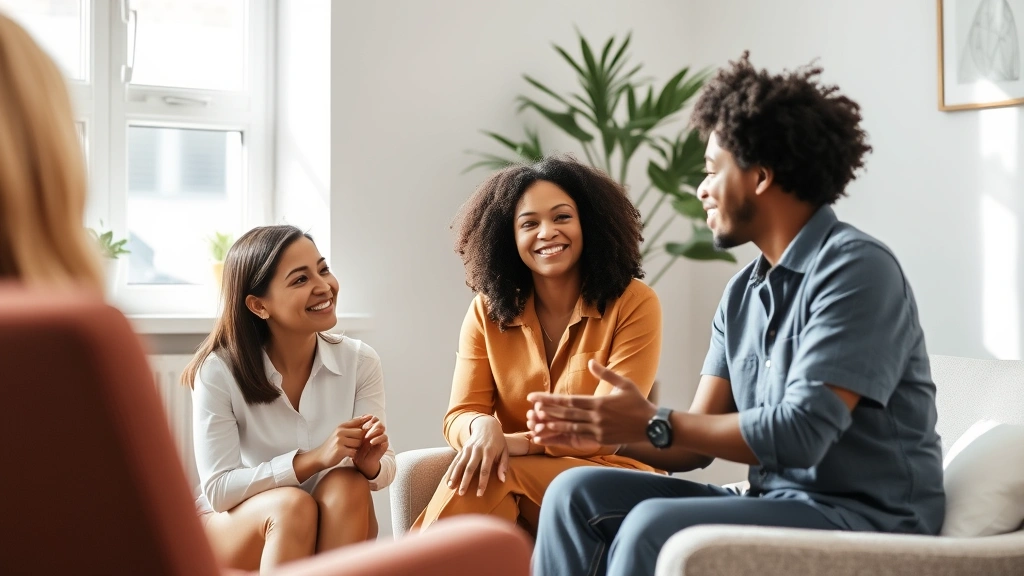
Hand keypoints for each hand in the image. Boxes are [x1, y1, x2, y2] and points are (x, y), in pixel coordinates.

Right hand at [314, 414, 372, 468]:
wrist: (320, 456)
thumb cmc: (333, 444)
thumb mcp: (340, 432)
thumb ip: (351, 426)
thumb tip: (366, 416)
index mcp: (341, 426)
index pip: (357, 421)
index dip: (366, 421)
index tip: (372, 421)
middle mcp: (340, 432)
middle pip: (360, 433)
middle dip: (360, 439)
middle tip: (356, 445)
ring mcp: (339, 440)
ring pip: (358, 443)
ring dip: (356, 448)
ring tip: (350, 449)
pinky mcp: (340, 450)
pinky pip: (354, 451)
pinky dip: (353, 454)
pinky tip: (348, 455)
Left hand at [353, 415, 388, 478]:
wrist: (361, 462)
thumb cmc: (357, 450)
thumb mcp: (355, 438)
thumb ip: (357, 429)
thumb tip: (357, 418)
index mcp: (371, 428)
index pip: (373, 419)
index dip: (369, 418)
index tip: (362, 422)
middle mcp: (377, 432)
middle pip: (378, 422)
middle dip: (372, 424)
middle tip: (364, 428)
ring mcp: (381, 438)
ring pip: (382, 429)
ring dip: (375, 431)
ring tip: (367, 436)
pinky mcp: (384, 444)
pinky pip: (385, 438)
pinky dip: (378, 439)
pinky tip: (371, 442)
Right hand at [444, 415, 507, 496]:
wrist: (487, 425)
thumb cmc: (498, 442)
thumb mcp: (505, 451)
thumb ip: (504, 466)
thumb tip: (502, 480)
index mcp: (489, 452)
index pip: (485, 469)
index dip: (482, 482)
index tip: (479, 494)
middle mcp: (477, 450)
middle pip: (470, 468)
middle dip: (465, 481)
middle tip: (461, 493)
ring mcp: (468, 449)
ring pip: (460, 464)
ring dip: (455, 476)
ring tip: (451, 488)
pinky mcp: (463, 448)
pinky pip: (455, 460)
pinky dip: (451, 470)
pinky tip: (448, 480)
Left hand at [527, 360, 655, 446]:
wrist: (652, 426)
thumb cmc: (639, 403)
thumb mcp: (624, 384)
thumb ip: (605, 374)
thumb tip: (590, 362)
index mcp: (599, 403)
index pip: (569, 401)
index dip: (550, 400)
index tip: (534, 398)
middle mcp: (596, 418)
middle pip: (566, 415)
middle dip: (547, 412)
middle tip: (530, 409)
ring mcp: (598, 430)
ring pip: (570, 428)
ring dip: (552, 426)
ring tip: (536, 424)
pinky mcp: (601, 439)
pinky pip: (578, 438)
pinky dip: (563, 438)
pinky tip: (552, 437)